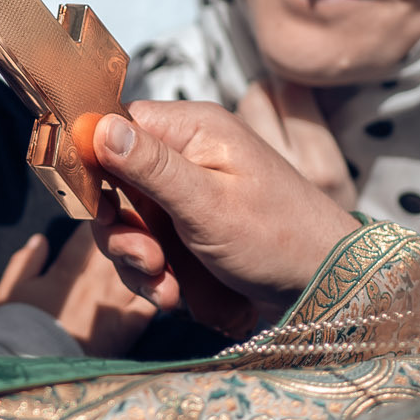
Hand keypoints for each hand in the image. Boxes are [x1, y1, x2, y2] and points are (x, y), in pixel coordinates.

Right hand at [0, 228, 157, 357]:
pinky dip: (157, 289)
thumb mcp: (12, 290)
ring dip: (144, 257)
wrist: (37, 369)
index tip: (97, 219)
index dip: (96, 221)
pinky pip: (152, 300)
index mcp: (69, 270)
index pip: (90, 232)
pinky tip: (156, 285)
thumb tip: (41, 240)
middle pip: (122, 244)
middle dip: (124, 234)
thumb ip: (27, 261)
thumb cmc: (18, 329)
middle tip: (125, 231)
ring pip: (142, 267)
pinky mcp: (130, 328)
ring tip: (143, 254)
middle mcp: (96, 282)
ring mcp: (116, 304)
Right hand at [87, 100, 360, 331]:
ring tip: (164, 285)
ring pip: (126, 221)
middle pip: (113, 180)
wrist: (326, 289)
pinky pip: (146, 248)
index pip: (116, 125)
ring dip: (135, 260)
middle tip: (145, 258)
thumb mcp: (209, 204)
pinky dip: (152, 276)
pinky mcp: (187, 230)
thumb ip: (151, 167)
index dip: (94, 163)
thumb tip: (99, 126)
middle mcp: (185, 156)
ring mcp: (185, 195)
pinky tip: (173, 294)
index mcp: (193, 130)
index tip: (95, 205)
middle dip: (119, 228)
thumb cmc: (280, 238)